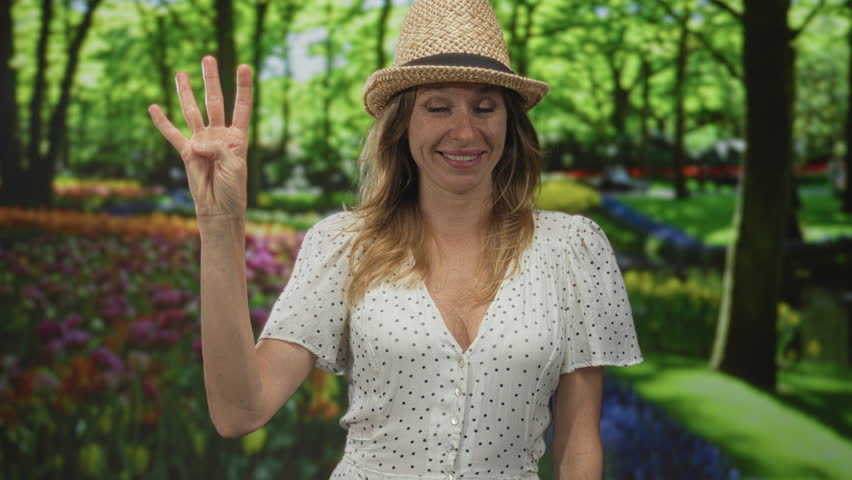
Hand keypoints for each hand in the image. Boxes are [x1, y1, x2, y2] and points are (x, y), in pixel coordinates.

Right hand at [148, 56, 251, 218]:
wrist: (219, 209)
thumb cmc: (233, 189)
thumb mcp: (234, 166)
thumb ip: (218, 149)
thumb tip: (196, 143)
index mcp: (238, 137)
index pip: (242, 106)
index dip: (243, 87)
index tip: (244, 66)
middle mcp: (220, 135)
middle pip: (215, 102)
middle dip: (211, 80)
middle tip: (207, 58)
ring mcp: (202, 142)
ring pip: (192, 112)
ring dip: (186, 92)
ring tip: (181, 73)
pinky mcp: (187, 153)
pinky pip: (173, 134)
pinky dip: (162, 122)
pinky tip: (153, 107)